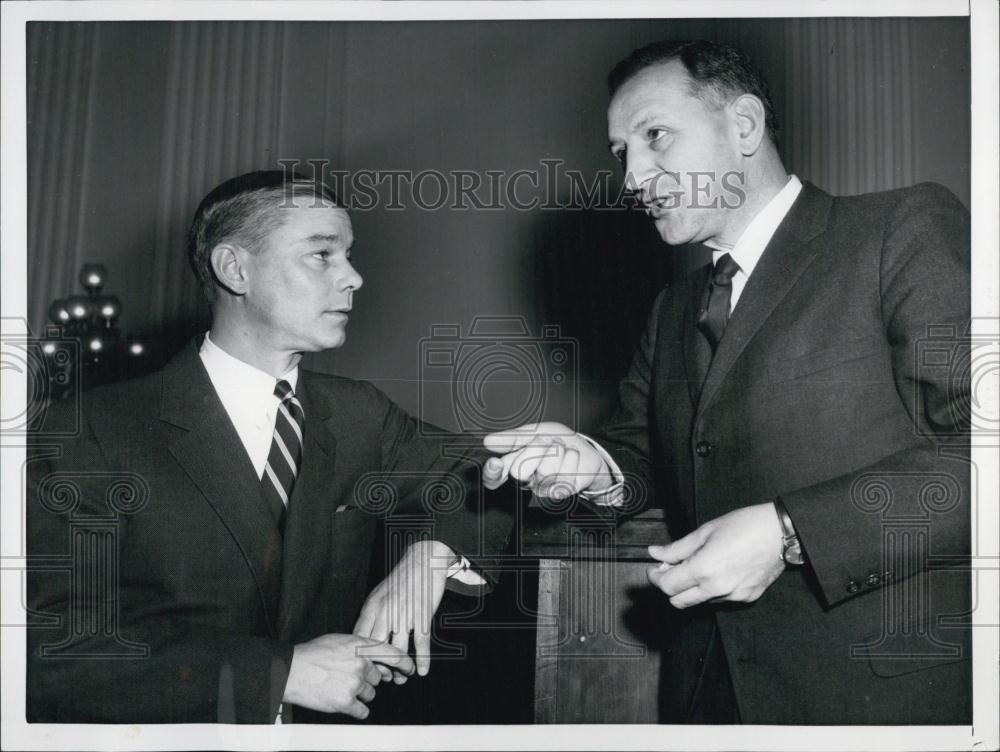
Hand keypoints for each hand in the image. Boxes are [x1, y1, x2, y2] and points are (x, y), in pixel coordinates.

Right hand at [282, 633, 414, 718]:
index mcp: (361, 646)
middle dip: (367, 680)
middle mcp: (361, 664)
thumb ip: (360, 648)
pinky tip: (345, 702)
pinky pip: (362, 710)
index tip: (409, 669)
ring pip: (370, 694)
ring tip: (340, 686)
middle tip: (349, 678)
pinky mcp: (345, 702)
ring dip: (359, 694)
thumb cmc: (313, 654)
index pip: (392, 654)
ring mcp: (354, 683)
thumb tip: (376, 660)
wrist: (291, 670)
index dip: (404, 663)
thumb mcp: (341, 640)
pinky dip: (356, 709)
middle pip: (378, 678)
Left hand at [353, 539, 451, 678]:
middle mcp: (385, 612)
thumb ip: (370, 616)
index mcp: (372, 607)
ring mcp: (404, 614)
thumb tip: (363, 639)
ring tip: (402, 677)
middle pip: (377, 650)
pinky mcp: (423, 615)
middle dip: (380, 668)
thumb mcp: (378, 594)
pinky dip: (422, 660)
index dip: (362, 658)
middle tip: (385, 677)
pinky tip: (422, 671)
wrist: (423, 559)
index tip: (367, 667)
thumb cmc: (400, 579)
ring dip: (400, 668)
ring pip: (398, 650)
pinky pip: (421, 643)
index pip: (360, 640)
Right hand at [482, 422, 613, 498]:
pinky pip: (564, 473)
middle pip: (518, 472)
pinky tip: (571, 457)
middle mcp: (527, 481)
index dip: (491, 473)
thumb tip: (488, 441)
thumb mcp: (535, 432)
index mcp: (516, 465)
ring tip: (561, 449)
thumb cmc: (558, 442)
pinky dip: (571, 456)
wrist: (586, 450)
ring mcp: (545, 488)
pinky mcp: (563, 492)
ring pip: (545, 470)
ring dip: (557, 450)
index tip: (495, 463)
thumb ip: (513, 437)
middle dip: (534, 449)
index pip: (494, 478)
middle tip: (545, 442)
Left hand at [647, 502, 785, 608]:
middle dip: (670, 587)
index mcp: (704, 569)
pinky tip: (718, 572)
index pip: (668, 586)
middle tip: (671, 570)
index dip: (656, 578)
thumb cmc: (745, 526)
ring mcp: (733, 596)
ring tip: (697, 567)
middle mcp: (717, 588)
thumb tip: (655, 553)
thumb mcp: (705, 531)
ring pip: (699, 602)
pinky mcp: (747, 598)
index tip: (654, 569)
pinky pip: (720, 600)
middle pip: (679, 601)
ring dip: (691, 589)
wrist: (780, 533)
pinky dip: (711, 590)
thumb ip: (677, 547)